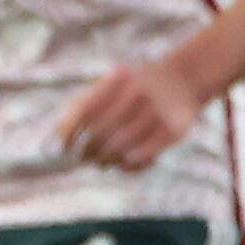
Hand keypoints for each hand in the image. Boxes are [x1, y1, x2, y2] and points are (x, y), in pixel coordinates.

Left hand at [56, 56, 206, 171]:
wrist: (185, 79)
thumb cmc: (136, 87)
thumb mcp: (112, 83)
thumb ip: (87, 101)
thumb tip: (59, 134)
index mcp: (118, 78)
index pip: (83, 110)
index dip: (69, 132)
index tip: (65, 147)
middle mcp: (137, 93)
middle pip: (99, 133)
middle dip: (86, 151)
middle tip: (84, 158)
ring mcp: (157, 112)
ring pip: (118, 148)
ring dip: (104, 161)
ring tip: (101, 162)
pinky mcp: (173, 131)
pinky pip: (141, 157)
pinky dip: (127, 166)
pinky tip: (122, 165)